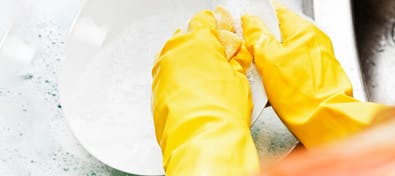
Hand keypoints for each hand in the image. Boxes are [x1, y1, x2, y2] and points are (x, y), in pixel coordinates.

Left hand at [152, 7, 258, 174]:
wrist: (202, 142)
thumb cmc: (221, 113)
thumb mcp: (240, 80)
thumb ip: (235, 60)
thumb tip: (235, 55)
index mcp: (197, 40)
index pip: (204, 20)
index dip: (217, 27)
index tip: (223, 36)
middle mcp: (174, 51)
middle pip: (186, 36)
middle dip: (201, 46)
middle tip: (219, 62)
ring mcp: (161, 70)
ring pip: (174, 57)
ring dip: (188, 63)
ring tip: (207, 82)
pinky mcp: (154, 90)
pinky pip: (168, 76)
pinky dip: (179, 80)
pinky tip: (194, 94)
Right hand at [241, 2, 386, 147]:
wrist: (325, 120)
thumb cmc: (302, 94)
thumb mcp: (269, 60)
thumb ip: (258, 36)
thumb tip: (250, 21)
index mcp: (303, 30)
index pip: (277, 11)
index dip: (258, 17)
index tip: (246, 27)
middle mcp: (315, 40)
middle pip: (283, 32)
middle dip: (265, 41)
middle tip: (251, 53)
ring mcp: (319, 57)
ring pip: (289, 50)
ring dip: (273, 58)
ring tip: (263, 73)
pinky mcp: (319, 74)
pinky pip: (296, 66)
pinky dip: (284, 71)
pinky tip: (276, 85)